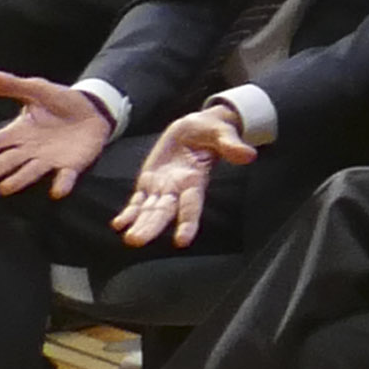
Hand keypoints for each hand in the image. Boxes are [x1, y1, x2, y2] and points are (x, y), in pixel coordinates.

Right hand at [0, 68, 116, 197]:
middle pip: (7, 161)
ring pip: (30, 171)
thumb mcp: (35, 89)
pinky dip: (62, 183)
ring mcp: (49, 160)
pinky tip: (57, 192)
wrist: (94, 110)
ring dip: (18, 180)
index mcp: (17, 132)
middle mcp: (29, 150)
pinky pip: (65, 176)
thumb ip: (9, 85)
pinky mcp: (72, 165)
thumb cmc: (59, 102)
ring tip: (4, 188)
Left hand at [115, 106, 258, 248]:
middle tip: (137, 240)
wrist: (194, 127)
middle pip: (164, 212)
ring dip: (139, 225)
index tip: (182, 241)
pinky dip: (128, 213)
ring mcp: (162, 187)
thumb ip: (231, 145)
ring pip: (149, 210)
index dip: (187, 222)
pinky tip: (118, 225)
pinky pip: (137, 201)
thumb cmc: (211, 130)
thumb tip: (249, 155)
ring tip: (130, 240)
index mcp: (195, 180)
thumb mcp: (222, 133)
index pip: (191, 205)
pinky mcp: (148, 182)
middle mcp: (178, 189)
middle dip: (151, 227)